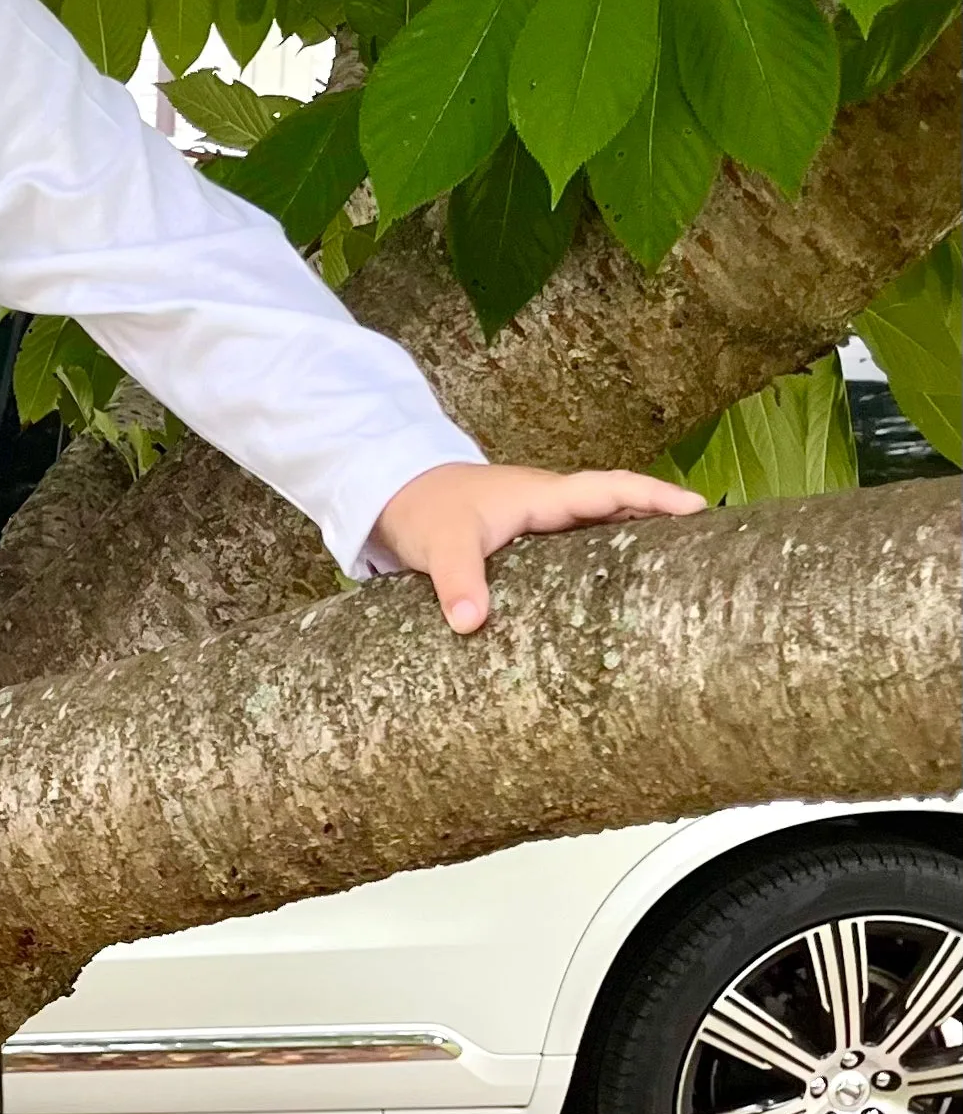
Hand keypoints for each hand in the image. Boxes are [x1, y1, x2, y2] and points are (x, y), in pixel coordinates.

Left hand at [371, 460, 708, 633]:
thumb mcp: (442, 544)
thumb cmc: (424, 510)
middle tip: (717, 550)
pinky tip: (623, 593)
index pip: (611, 490)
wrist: (396, 497)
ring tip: (688, 576)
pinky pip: (582, 549)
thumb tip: (470, 622)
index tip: (699, 510)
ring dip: (641, 543)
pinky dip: (608, 561)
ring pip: (605, 530)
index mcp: (544, 496)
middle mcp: (552, 506)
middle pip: (623, 510)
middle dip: (668, 523)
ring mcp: (544, 524)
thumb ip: (458, 580)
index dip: (655, 498)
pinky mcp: (532, 544)